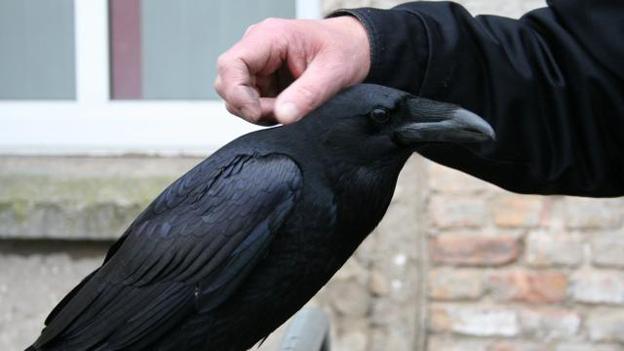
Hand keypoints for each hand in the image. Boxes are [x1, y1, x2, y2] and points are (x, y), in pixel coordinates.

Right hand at [214, 16, 370, 124]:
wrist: (354, 49)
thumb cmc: (344, 51)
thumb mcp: (332, 73)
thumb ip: (307, 95)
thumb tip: (283, 116)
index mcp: (269, 37)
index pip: (230, 64)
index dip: (236, 93)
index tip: (258, 112)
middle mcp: (257, 48)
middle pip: (227, 83)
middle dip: (250, 106)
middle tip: (283, 111)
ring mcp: (257, 64)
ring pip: (236, 96)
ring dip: (258, 111)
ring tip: (290, 107)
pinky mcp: (262, 79)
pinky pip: (249, 102)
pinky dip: (264, 112)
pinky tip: (287, 107)